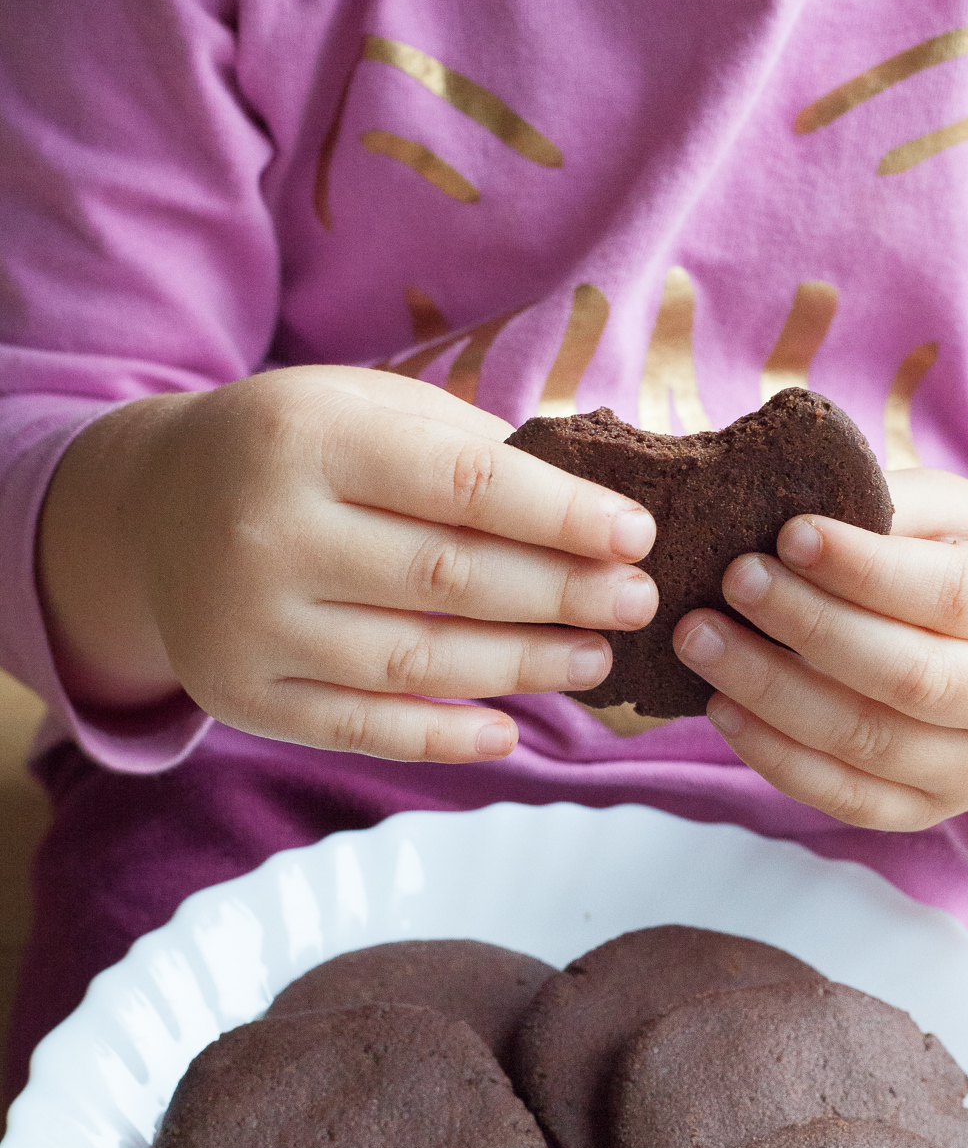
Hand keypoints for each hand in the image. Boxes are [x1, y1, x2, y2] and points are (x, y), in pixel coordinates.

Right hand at [38, 367, 656, 761]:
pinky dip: (443, 739)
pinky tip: (510, 730)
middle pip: (448, 577)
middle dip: (559, 593)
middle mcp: (267, 531)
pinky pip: (361, 729)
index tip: (636, 536)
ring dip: (522, 667)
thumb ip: (464, 449)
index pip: (462, 483)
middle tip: (636, 603)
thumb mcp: (363, 408)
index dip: (560, 515)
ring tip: (594, 658)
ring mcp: (249, 624)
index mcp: (307, 437)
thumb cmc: (294, 451)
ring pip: (415, 661)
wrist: (150, 511)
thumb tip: (595, 514)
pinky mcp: (243, 697)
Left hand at [671, 469, 967, 830]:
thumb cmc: (967, 566)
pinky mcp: (925, 811)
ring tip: (701, 639)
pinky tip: (722, 706)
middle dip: (809, 627)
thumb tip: (792, 524)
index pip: (951, 594)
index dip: (865, 570)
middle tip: (734, 580)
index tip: (790, 534)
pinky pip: (844, 797)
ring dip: (772, 691)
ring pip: (868, 742)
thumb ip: (892, 511)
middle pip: (909, 676)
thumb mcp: (956, 516)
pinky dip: (774, 756)